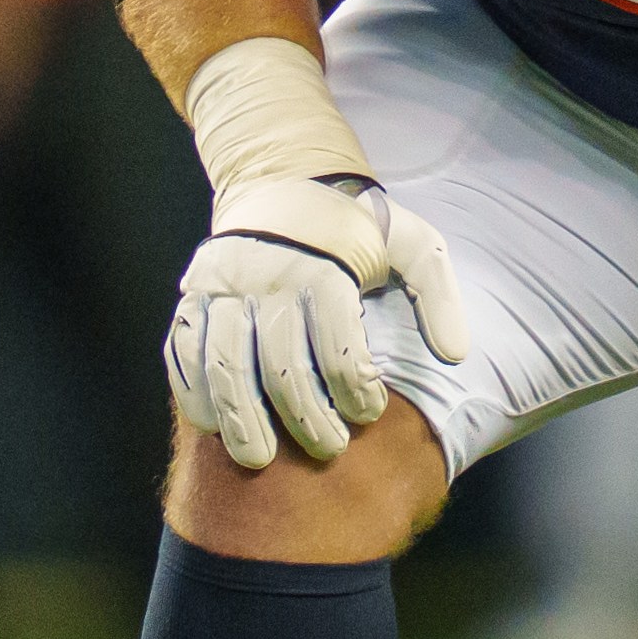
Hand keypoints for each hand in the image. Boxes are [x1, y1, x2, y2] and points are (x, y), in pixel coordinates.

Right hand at [166, 176, 467, 470]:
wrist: (282, 179)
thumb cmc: (354, 227)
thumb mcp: (411, 242)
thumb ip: (436, 295)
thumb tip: (456, 355)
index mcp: (325, 266)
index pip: (339, 345)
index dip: (356, 389)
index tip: (370, 413)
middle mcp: (267, 276)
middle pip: (281, 364)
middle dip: (306, 417)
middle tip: (328, 449)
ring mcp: (223, 286)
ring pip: (224, 364)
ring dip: (240, 418)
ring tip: (259, 459)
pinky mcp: (193, 293)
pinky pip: (182, 350)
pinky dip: (193, 392)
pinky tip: (212, 426)